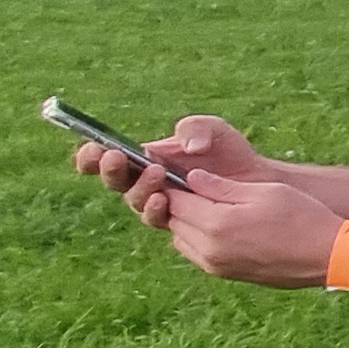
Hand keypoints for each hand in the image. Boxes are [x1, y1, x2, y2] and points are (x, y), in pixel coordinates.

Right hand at [79, 113, 260, 225]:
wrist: (257, 180)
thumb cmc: (230, 152)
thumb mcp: (214, 130)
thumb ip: (195, 128)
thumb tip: (184, 147)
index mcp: (144, 157)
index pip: (106, 158)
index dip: (91, 156)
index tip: (91, 148)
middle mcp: (145, 182)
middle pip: (114, 181)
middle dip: (110, 169)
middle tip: (116, 158)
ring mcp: (159, 202)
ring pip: (134, 200)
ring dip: (139, 187)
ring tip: (155, 172)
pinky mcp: (176, 219)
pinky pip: (157, 218)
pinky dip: (156, 208)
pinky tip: (165, 199)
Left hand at [158, 175, 348, 286]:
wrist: (328, 256)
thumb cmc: (301, 216)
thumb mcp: (263, 191)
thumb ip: (221, 186)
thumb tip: (192, 178)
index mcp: (217, 223)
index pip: (176, 200)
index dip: (175, 184)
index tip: (180, 172)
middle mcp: (209, 249)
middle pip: (174, 221)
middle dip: (180, 202)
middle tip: (195, 186)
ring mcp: (216, 265)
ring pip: (181, 238)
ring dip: (188, 221)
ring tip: (210, 205)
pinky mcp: (225, 274)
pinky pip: (196, 253)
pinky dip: (198, 237)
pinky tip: (220, 225)